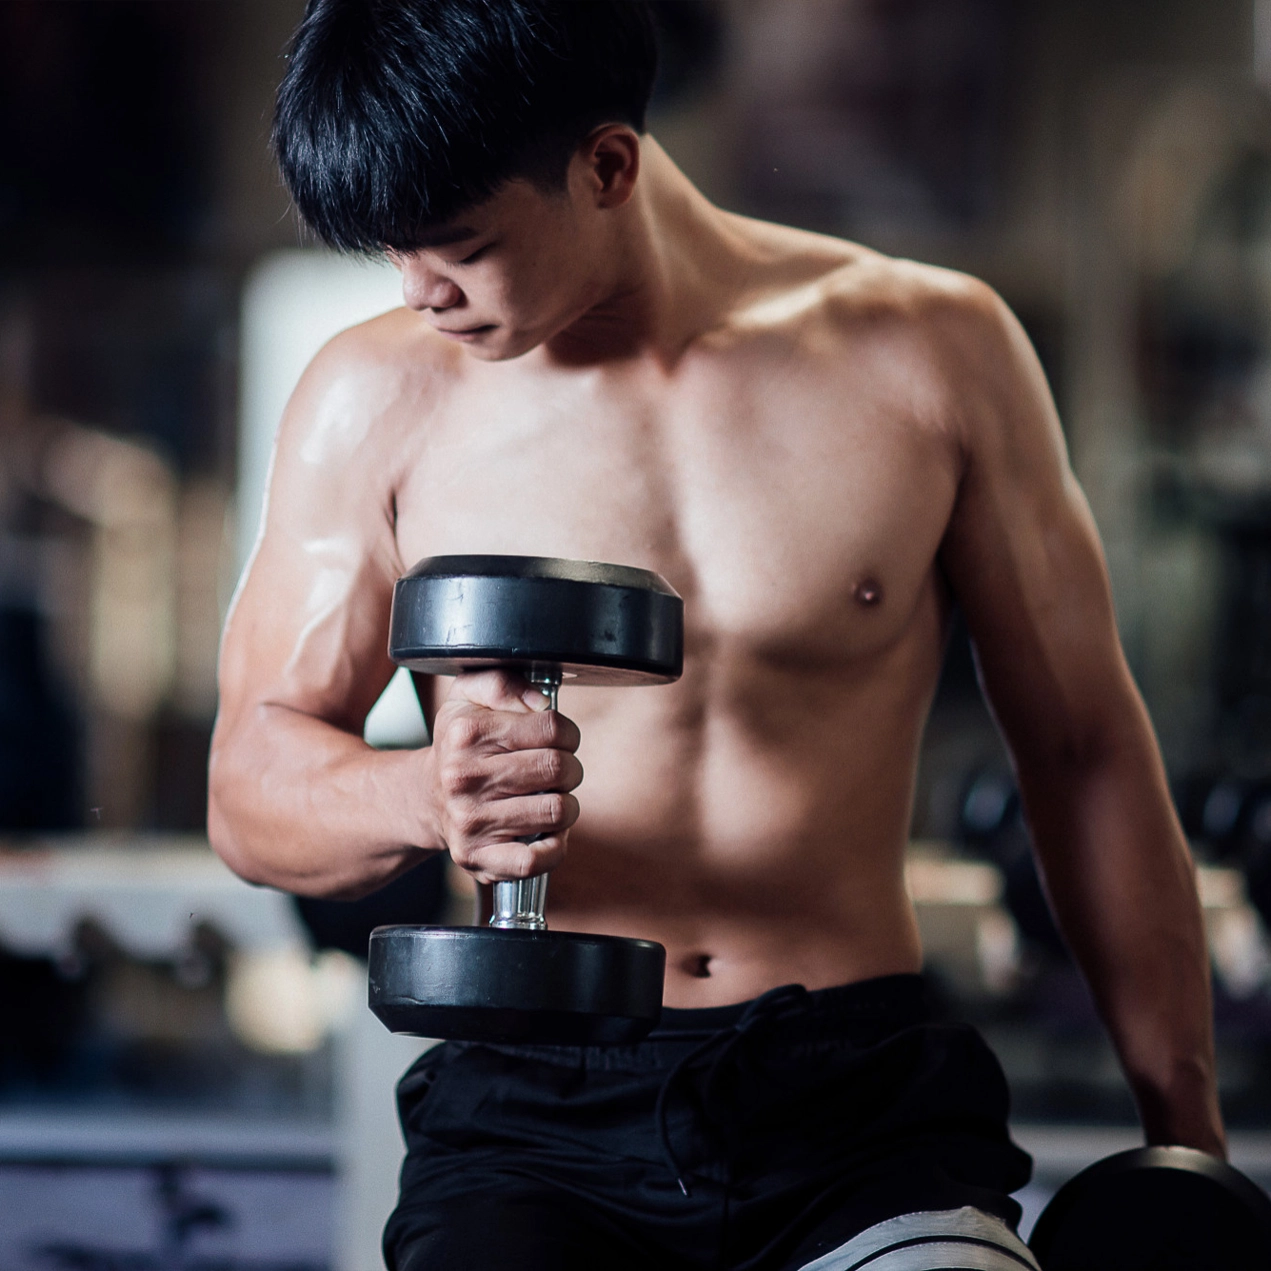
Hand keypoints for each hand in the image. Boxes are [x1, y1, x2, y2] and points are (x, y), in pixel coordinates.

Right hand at [426, 670, 582, 882]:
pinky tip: (547, 833)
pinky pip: (534, 860)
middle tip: (557, 771)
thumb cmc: (459, 747)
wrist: (426, 798)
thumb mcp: (468, 697)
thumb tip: (539, 700)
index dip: (567, 733)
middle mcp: (464, 777)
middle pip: (558, 768)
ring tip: (550, 799)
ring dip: (566, 805)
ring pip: (557, 811)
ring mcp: (470, 821)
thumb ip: (501, 682)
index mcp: (467, 734)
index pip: (551, 727)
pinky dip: (555, 847)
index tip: (560, 740)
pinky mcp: (478, 857)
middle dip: (570, 768)